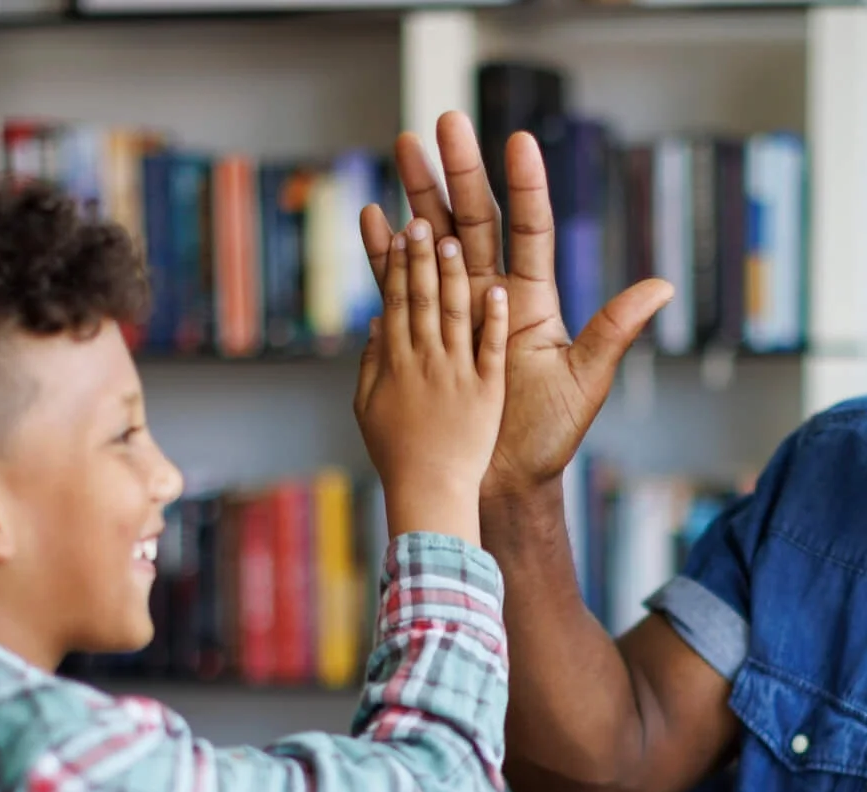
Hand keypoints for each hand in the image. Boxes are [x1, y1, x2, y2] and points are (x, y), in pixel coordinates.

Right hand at [353, 219, 508, 543]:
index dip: (398, 264)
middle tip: (421, 218)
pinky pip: (490, 351)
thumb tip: (376, 323)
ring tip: (454, 239)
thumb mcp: (368, 410)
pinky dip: (493, 323)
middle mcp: (428, 361)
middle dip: (422, 256)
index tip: (398, 229)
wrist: (433, 498)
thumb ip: (372, 364)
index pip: (399, 300)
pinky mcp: (486, 393)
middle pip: (423, 297)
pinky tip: (497, 294)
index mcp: (398, 362)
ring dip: (453, 276)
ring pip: (454, 314)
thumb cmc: (399, 458)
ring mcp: (458, 375)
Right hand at [359, 112, 673, 501]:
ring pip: (434, 240)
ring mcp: (455, 310)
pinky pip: (401, 285)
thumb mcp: (585, 381)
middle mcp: (492, 294)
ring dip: (418, 194)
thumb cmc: (548, 436)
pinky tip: (374, 217)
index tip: (518, 140)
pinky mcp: (426, 333)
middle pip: (474, 219)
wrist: (503, 480)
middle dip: (458, 171)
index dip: (526, 186)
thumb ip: (614, 331)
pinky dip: (385, 253)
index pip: (529, 228)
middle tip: (444, 122)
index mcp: (531, 299)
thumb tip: (662, 287)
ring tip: (403, 147)